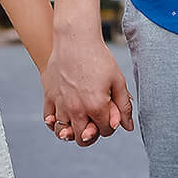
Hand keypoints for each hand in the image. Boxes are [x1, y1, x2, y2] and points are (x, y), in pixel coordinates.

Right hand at [41, 27, 132, 144]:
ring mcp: (61, 103)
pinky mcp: (49, 95)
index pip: (105, 131)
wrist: (75, 38)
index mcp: (96, 107)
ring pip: (64, 133)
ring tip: (79, 120)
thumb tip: (128, 127)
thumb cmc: (98, 57)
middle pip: (83, 138)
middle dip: (92, 133)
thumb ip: (124, 106)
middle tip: (95, 121)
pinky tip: (63, 116)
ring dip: (73, 130)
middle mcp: (77, 109)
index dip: (110, 124)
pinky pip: (49, 120)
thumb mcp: (117, 80)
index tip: (110, 112)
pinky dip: (55, 123)